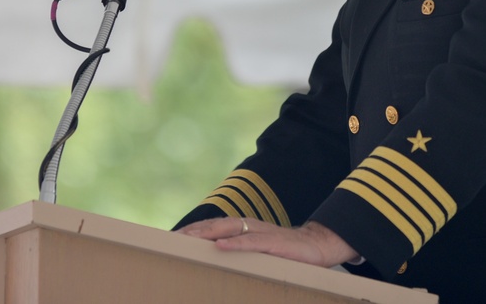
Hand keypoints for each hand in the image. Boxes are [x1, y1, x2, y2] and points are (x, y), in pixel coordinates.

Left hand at [176, 217, 359, 267]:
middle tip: (170, 241)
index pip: (211, 227)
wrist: (317, 245)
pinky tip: (220, 245)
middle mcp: (249, 226)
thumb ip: (239, 252)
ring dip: (206, 234)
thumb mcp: (257, 252)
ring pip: (228, 230)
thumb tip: (216, 259)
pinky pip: (251, 242)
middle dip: (192, 232)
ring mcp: (261, 232)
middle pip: (214, 225)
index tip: (169, 240)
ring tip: (187, 240)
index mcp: (243, 228)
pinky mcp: (274, 242)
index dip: (191, 231)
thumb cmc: (284, 252)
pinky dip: (234, 243)